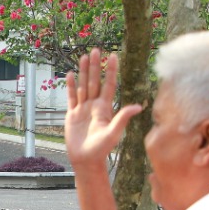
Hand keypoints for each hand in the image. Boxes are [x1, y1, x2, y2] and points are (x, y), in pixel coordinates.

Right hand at [64, 49, 142, 171]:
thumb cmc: (101, 149)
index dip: (110, 70)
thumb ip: (122, 118)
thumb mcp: (113, 133)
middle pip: (94, 81)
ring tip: (84, 57)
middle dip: (95, 66)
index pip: (108, 84)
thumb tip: (138, 107)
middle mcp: (94, 105)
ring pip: (83, 86)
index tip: (113, 55)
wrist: (86, 159)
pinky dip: (70, 86)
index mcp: (105, 108)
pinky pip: (71, 97)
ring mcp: (83, 109)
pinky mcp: (72, 114)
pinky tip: (70, 75)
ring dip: (84, 71)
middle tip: (96, 49)